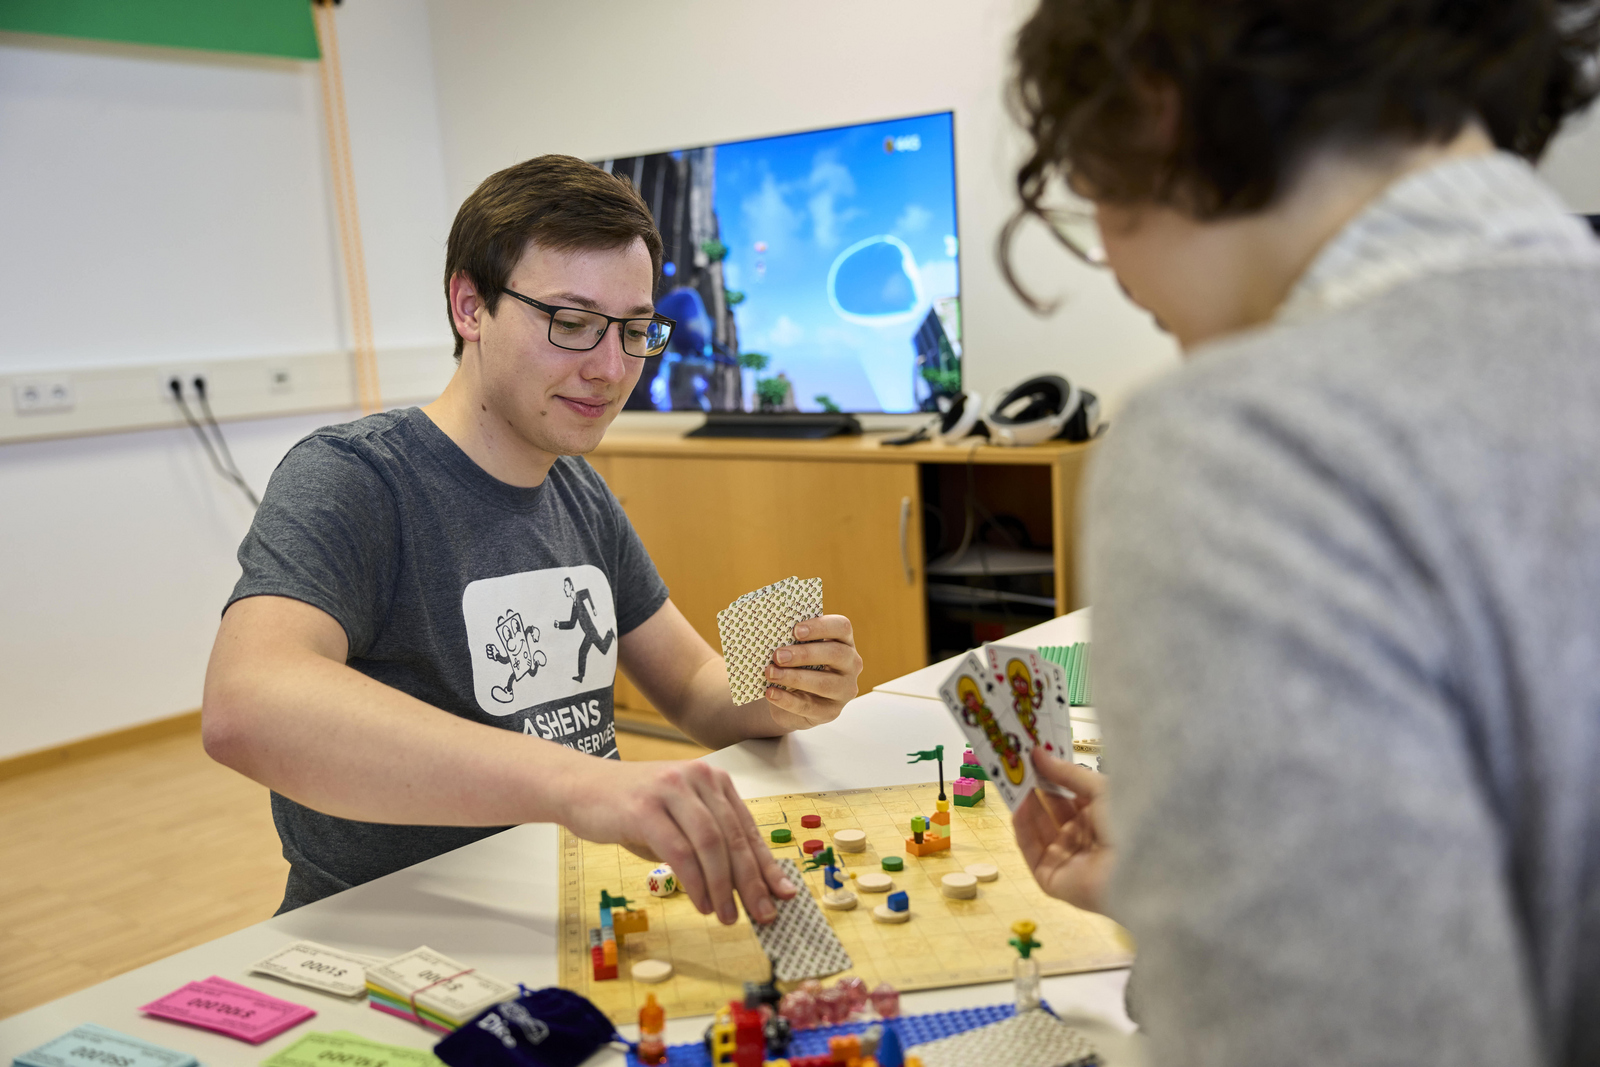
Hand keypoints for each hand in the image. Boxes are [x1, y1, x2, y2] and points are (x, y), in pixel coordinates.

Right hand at [556, 756, 797, 924]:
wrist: (581, 788)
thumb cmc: (634, 810)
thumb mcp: (680, 821)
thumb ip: (710, 844)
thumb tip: (746, 886)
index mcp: (713, 780)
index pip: (747, 829)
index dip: (767, 865)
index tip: (783, 895)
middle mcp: (697, 778)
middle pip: (734, 837)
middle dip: (751, 881)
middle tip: (762, 914)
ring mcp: (671, 789)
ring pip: (711, 844)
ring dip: (723, 886)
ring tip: (727, 915)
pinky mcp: (645, 807)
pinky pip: (680, 851)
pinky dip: (695, 882)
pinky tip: (701, 903)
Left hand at [763, 614, 862, 729]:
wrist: (791, 700)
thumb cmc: (796, 665)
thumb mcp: (797, 651)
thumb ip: (792, 642)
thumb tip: (773, 635)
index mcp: (844, 641)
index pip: (842, 627)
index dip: (820, 627)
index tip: (795, 631)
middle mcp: (851, 664)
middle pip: (835, 654)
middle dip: (804, 654)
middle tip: (778, 656)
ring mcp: (844, 690)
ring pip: (824, 683)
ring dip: (794, 678)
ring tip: (771, 673)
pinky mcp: (831, 712)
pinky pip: (809, 706)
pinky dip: (787, 699)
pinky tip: (771, 693)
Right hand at [1013, 747, 1113, 914]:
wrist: (1136, 869)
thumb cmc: (1126, 823)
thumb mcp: (1100, 789)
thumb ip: (1068, 774)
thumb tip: (1038, 754)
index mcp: (1102, 817)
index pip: (1072, 795)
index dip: (1055, 777)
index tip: (1036, 757)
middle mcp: (1085, 837)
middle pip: (1054, 811)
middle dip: (1038, 789)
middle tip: (1020, 767)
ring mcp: (1068, 859)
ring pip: (1040, 829)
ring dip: (1028, 805)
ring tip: (1015, 781)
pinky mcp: (1052, 878)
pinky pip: (1032, 851)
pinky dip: (1023, 829)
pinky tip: (1018, 807)